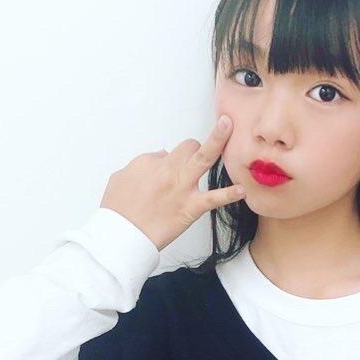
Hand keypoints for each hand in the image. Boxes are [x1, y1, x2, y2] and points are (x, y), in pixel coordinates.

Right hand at [100, 115, 245, 251]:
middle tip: (209, 144)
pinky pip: (213, 198)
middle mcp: (168, 169)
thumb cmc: (118, 209)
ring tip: (230, 126)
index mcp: (150, 162)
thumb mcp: (122, 177)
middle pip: (190, 146)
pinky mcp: (190, 207)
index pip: (170, 154)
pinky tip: (242, 190)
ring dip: (218, 140)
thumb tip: (161, 156)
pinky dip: (229, 195)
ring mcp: (181, 187)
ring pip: (203, 157)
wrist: (121, 234)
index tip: (174, 174)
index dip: (174, 163)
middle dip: (198, 147)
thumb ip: (144, 164)